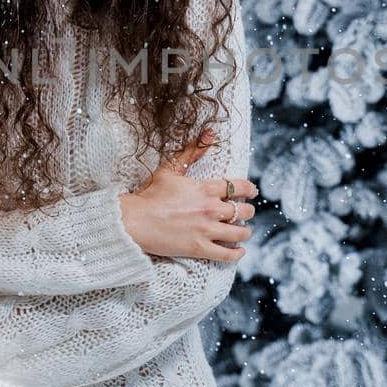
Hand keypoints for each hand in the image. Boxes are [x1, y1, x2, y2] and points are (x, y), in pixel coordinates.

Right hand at [119, 126, 258, 260]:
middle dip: (248, 211)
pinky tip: (239, 251)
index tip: (252, 192)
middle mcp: (210, 209)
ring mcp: (206, 230)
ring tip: (244, 231)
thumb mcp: (171, 169)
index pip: (238, 187)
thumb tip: (209, 132)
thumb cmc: (149, 194)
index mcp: (205, 189)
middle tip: (246, 212)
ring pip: (239, 232)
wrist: (134, 220)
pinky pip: (227, 254)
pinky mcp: (199, 248)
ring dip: (245, 231)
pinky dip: (236, 253)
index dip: (249, 189)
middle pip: (243, 210)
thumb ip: (192, 152)